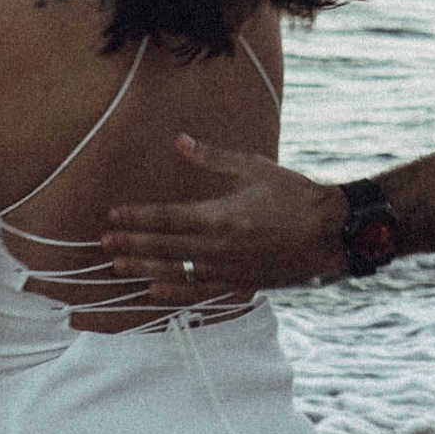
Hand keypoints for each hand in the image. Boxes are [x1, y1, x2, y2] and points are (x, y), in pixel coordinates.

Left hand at [95, 137, 344, 300]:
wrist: (331, 232)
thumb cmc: (294, 195)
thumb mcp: (254, 168)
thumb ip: (213, 158)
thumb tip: (179, 140)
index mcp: (220, 216)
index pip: (166, 218)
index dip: (136, 217)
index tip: (112, 215)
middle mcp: (218, 247)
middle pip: (163, 247)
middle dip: (131, 244)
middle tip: (103, 244)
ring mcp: (227, 270)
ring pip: (175, 272)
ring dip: (144, 268)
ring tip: (118, 266)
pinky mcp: (239, 284)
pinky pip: (199, 292)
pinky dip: (175, 292)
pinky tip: (154, 291)